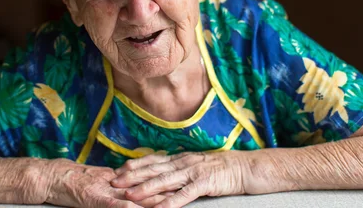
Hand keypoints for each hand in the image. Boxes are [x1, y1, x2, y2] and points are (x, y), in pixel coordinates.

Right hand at [41, 158, 173, 207]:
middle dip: (167, 195)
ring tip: (171, 204)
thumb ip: (118, 189)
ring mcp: (110, 192)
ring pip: (137, 198)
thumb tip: (135, 191)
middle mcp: (119, 185)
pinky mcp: (99, 199)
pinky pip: (117, 205)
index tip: (184, 186)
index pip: (148, 184)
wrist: (55, 178)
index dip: (166, 186)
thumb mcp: (102, 186)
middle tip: (186, 195)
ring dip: (155, 203)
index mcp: (122, 182)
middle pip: (148, 190)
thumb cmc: (76, 184)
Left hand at [111, 151, 247, 207]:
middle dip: (132, 176)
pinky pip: (184, 195)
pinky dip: (170, 202)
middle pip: (154, 169)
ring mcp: (194, 172)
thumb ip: (183, 169)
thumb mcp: (200, 165)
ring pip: (165, 181)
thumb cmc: (225, 169)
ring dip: (145, 189)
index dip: (135, 165)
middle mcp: (184, 162)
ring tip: (129, 195)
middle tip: (113, 182)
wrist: (249, 168)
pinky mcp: (205, 183)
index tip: (118, 170)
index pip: (154, 160)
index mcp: (182, 158)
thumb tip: (166, 173)